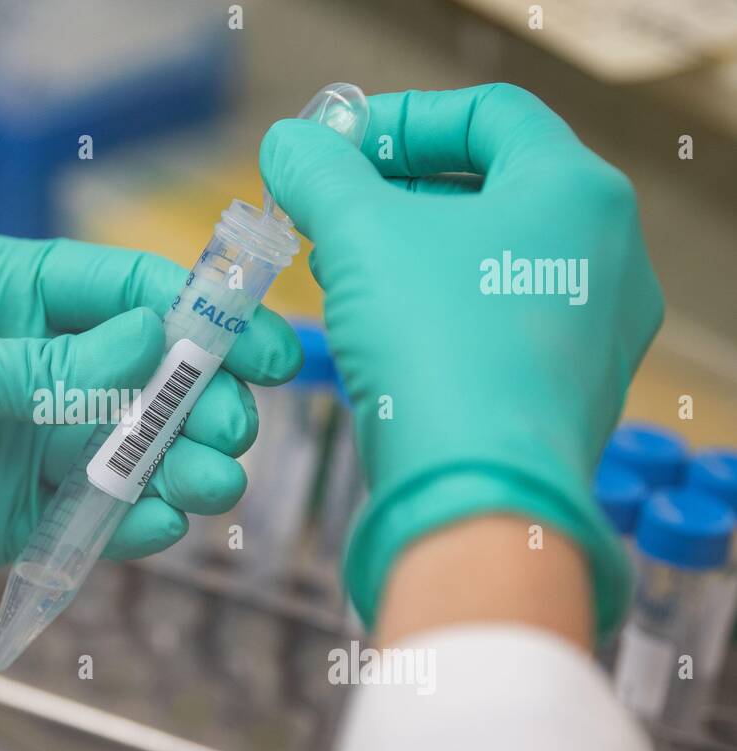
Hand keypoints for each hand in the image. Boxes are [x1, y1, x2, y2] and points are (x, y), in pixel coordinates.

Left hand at [0, 234, 303, 703]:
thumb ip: (34, 365)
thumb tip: (147, 341)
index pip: (118, 289)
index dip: (194, 312)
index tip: (256, 344)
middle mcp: (21, 364)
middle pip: (139, 374)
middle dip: (194, 398)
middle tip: (229, 429)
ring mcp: (17, 440)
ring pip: (123, 448)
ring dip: (174, 463)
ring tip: (211, 484)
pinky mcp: (6, 516)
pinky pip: (84, 517)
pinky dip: (126, 522)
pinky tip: (154, 524)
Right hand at [259, 84, 662, 634]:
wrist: (476, 494)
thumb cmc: (436, 346)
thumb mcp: (359, 235)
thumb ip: (320, 174)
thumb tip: (288, 145)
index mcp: (575, 192)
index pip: (490, 114)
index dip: (403, 118)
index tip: (339, 145)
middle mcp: (606, 254)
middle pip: (493, 187)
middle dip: (398, 191)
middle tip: (332, 208)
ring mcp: (595, 328)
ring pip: (493, 260)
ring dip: (412, 253)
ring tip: (342, 270)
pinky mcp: (569, 391)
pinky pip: (499, 324)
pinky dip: (439, 310)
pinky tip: (379, 331)